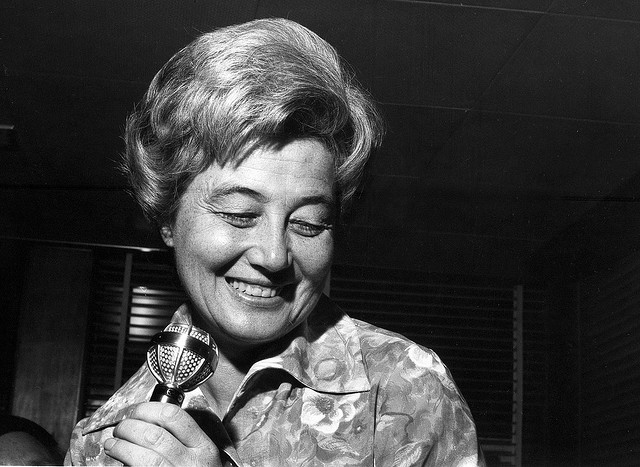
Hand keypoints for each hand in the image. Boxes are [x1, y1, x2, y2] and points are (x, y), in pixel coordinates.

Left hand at [104, 402, 222, 465]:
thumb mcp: (201, 458)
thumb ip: (185, 441)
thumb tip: (150, 422)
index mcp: (204, 448)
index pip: (175, 417)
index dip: (150, 409)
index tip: (138, 411)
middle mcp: (191, 464)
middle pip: (154, 434)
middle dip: (130, 426)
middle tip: (121, 427)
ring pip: (143, 456)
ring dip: (122, 446)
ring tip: (113, 443)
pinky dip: (123, 463)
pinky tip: (116, 459)